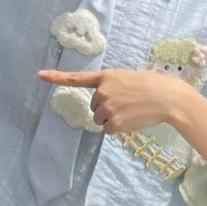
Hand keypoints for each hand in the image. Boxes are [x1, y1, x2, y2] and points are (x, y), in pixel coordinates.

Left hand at [38, 67, 180, 135]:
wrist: (167, 97)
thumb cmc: (151, 86)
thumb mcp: (127, 78)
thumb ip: (112, 87)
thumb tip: (104, 104)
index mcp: (105, 77)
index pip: (76, 78)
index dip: (56, 77)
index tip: (39, 75)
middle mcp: (102, 92)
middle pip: (94, 107)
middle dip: (107, 107)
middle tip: (127, 103)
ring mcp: (107, 108)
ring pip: (100, 120)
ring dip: (112, 118)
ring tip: (131, 111)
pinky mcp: (113, 123)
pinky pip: (108, 130)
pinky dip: (119, 128)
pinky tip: (132, 119)